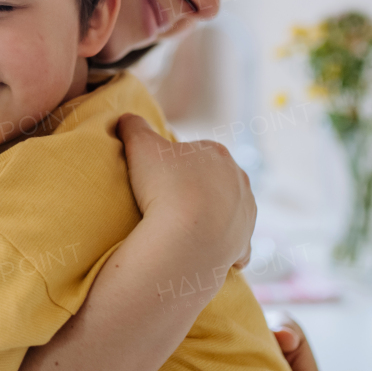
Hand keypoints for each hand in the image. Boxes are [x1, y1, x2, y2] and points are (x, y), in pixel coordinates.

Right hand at [116, 113, 254, 269]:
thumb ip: (134, 126)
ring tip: (181, 228)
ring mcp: (245, 215)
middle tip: (165, 201)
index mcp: (218, 153)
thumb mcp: (139, 145)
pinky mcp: (243, 245)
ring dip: (210, 218)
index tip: (157, 176)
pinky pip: (234, 246)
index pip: (195, 152)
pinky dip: (222, 249)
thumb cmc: (164, 186)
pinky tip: (202, 252)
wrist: (185, 239)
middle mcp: (239, 181)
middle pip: (214, 181)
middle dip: (195, 188)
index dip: (174, 163)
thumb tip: (126, 118)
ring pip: (228, 212)